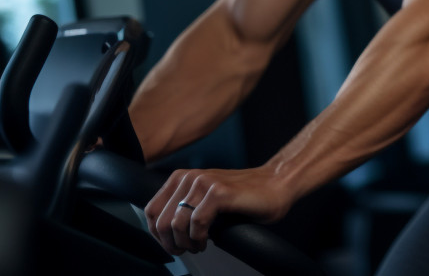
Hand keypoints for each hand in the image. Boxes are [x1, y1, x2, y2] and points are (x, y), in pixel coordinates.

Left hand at [144, 166, 292, 254]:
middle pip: (160, 220)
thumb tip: (165, 232)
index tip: (170, 244)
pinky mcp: (219, 192)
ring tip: (197, 247)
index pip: (151, 210)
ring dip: (185, 243)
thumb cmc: (246, 196)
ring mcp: (205, 182)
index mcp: (183, 178)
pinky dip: (199, 238)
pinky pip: (197, 223)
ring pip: (176, 223)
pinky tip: (206, 242)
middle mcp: (190, 177)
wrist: (278, 185)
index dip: (156, 234)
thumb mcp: (206, 199)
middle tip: (184, 250)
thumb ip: (186, 205)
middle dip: (169, 243)